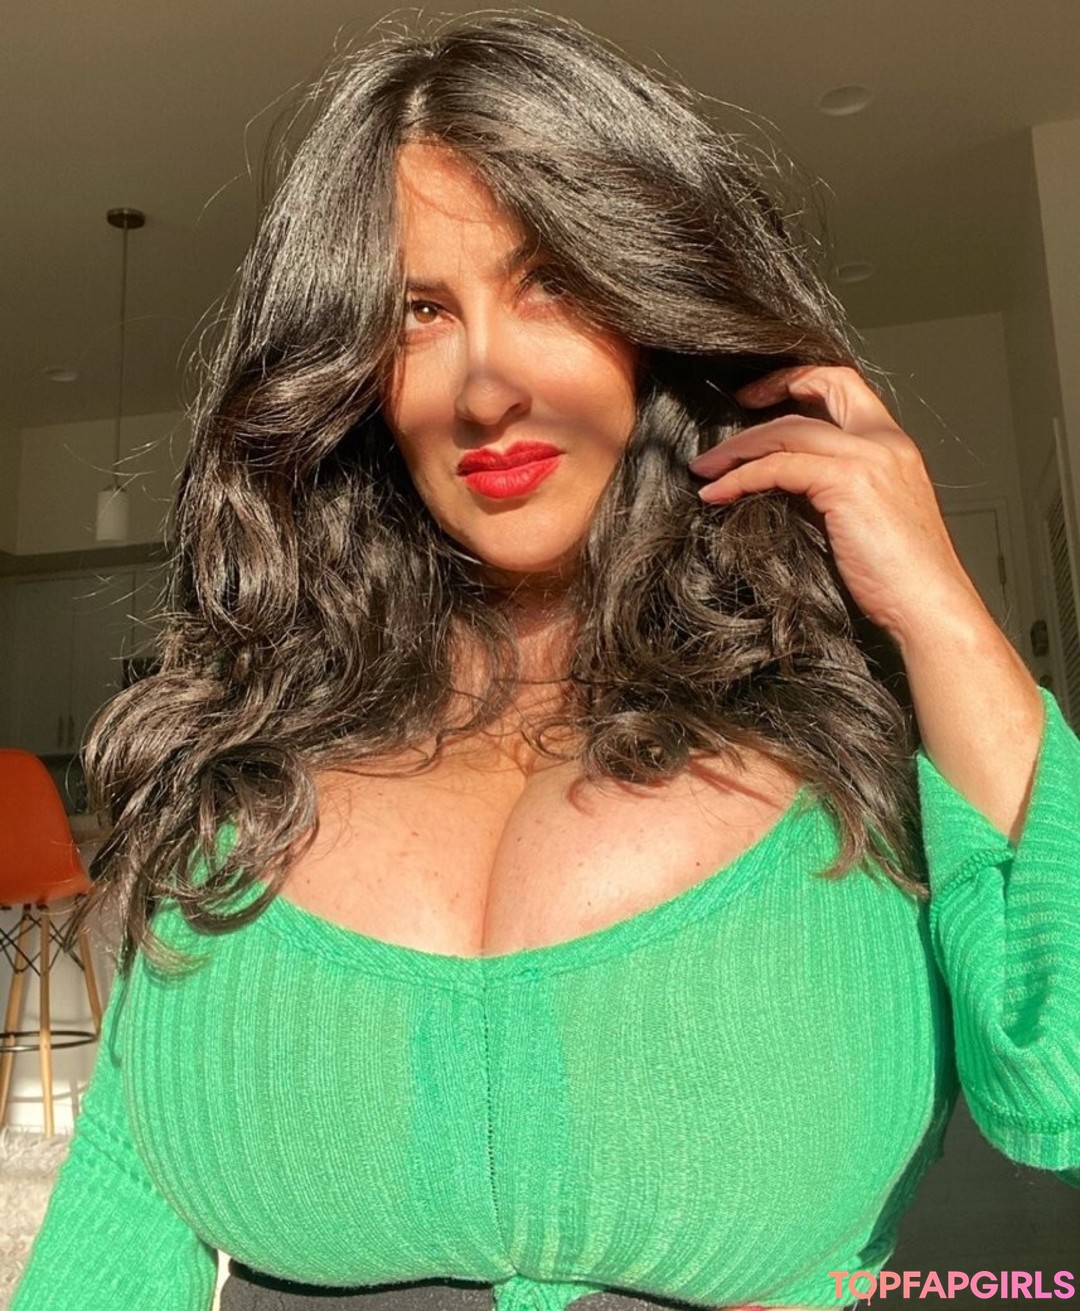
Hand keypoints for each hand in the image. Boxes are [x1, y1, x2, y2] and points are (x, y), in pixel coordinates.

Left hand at [687, 364, 985, 644]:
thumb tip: (779, 486)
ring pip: (789, 429)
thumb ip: (831, 490)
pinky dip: (740, 478)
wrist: (930, 607)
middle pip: (822, 386)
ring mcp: (868, 458)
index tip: (762, 398)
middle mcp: (886, 442)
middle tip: (730, 414)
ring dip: (738, 447)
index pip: (847, 386)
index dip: (802, 381)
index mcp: (894, 446)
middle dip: (768, 390)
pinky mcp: (847, 483)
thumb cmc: (899, 579)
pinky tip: (718, 493)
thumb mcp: (865, 519)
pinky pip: (778, 466)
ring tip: (706, 468)